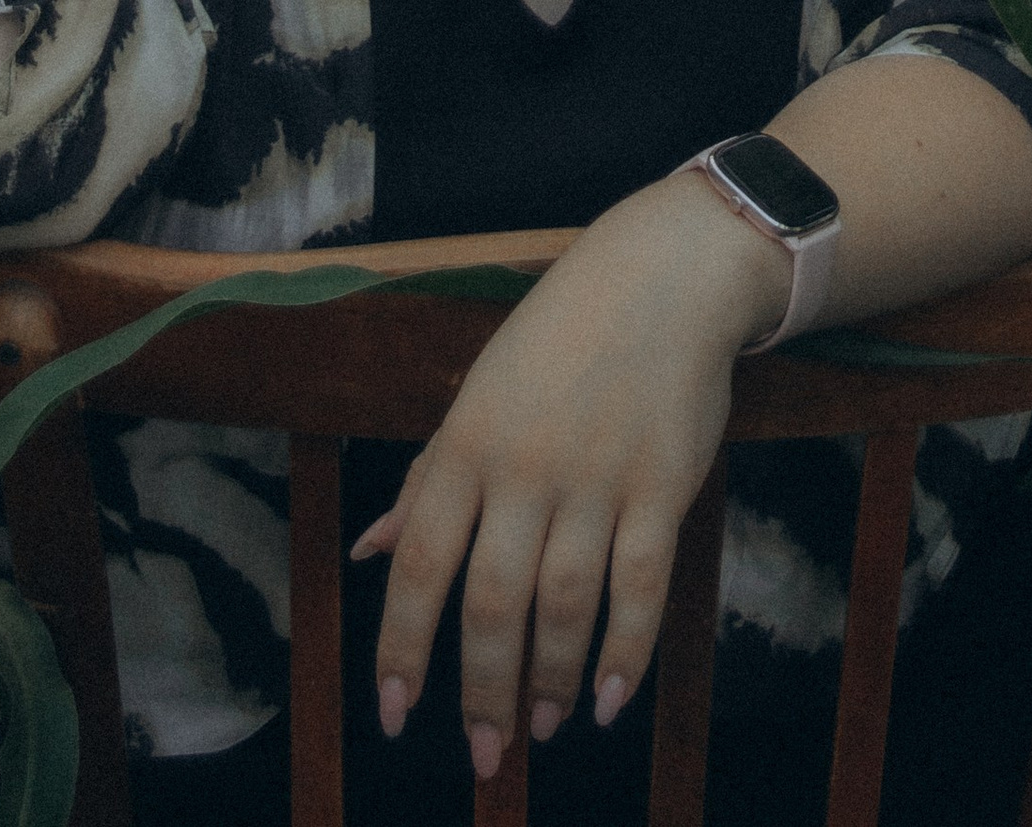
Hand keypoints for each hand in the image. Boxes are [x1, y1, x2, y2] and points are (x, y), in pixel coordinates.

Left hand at [354, 177, 781, 776]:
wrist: (663, 275)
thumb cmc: (558, 337)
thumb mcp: (477, 394)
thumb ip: (426, 478)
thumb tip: (368, 554)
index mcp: (467, 443)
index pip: (418, 563)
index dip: (402, 648)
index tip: (396, 715)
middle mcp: (524, 467)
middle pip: (491, 603)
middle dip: (482, 693)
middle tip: (484, 756)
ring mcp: (596, 477)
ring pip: (564, 606)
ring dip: (550, 681)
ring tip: (544, 727)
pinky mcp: (662, 486)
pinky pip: (641, 587)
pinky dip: (626, 652)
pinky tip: (610, 699)